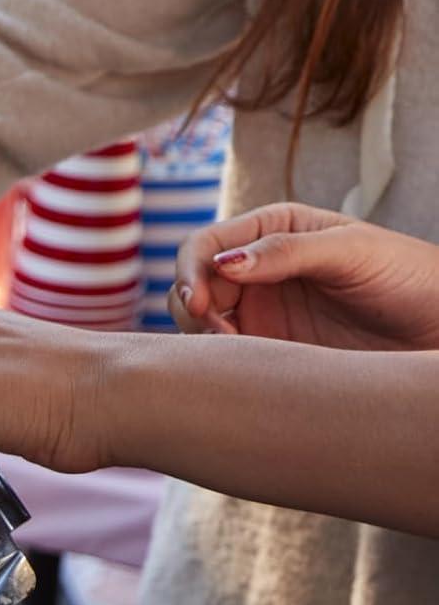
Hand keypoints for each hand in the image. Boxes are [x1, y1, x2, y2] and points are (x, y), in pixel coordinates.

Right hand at [171, 203, 438, 351]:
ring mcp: (266, 312)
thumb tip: (222, 263)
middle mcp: (259, 270)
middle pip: (196, 283)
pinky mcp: (278, 353)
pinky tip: (247, 373)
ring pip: (205, 322)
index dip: (192, 270)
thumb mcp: (352, 251)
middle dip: (193, 307)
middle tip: (218, 336)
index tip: (199, 303)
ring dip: (204, 336)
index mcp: (271, 231)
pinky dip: (225, 364)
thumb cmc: (411, 277)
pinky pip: (234, 357)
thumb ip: (286, 251)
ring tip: (235, 356)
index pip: (206, 244)